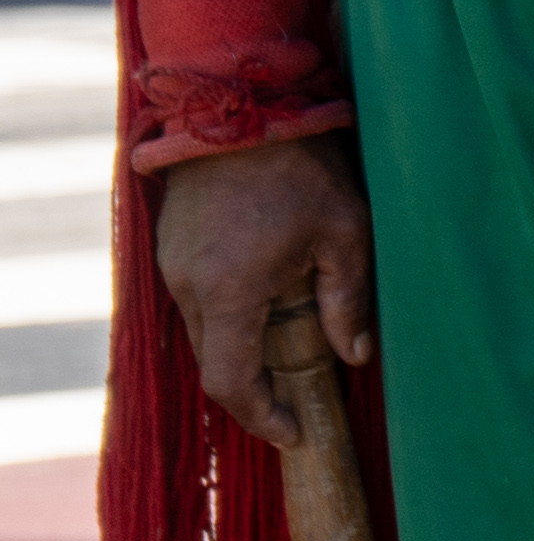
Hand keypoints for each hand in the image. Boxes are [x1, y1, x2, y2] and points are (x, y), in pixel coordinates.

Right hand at [149, 139, 370, 441]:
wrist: (238, 109)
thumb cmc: (301, 167)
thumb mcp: (344, 231)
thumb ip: (348, 298)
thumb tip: (355, 357)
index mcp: (229, 290)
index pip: (229, 380)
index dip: (259, 416)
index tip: (292, 431)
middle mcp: (188, 286)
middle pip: (215, 359)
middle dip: (256, 383)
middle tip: (302, 391)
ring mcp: (171, 267)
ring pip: (203, 331)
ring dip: (242, 343)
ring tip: (292, 333)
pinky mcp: (170, 249)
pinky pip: (196, 300)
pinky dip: (227, 313)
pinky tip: (267, 292)